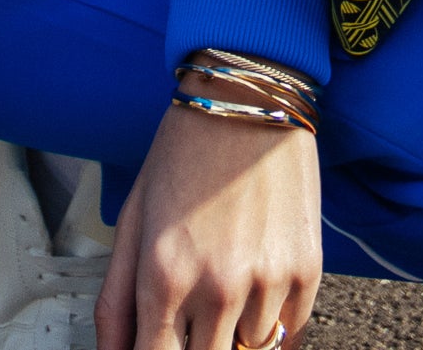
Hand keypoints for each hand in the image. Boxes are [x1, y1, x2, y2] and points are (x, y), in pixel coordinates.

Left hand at [96, 97, 318, 349]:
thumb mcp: (134, 217)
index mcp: (164, 276)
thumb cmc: (184, 153)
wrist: (248, 97)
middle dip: (195, 347)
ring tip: (227, 282)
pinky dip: (273, 326)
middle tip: (193, 313)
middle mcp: (217, 287)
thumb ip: (116, 301)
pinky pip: (291, 335)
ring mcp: (267, 281)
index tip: (161, 344)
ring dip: (235, 333)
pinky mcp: (306, 270)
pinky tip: (258, 287)